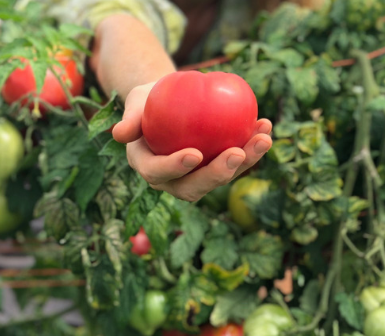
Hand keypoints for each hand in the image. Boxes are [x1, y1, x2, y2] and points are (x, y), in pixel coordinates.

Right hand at [112, 82, 272, 201]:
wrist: (167, 103)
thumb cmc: (149, 100)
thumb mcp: (136, 102)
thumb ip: (131, 117)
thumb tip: (119, 134)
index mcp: (148, 167)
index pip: (158, 173)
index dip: (175, 168)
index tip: (194, 153)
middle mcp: (172, 180)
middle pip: (193, 187)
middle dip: (218, 175)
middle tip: (238, 153)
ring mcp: (196, 176)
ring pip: (220, 177)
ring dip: (246, 162)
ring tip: (263, 138)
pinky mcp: (216, 167)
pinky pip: (236, 161)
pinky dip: (252, 146)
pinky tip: (264, 125)